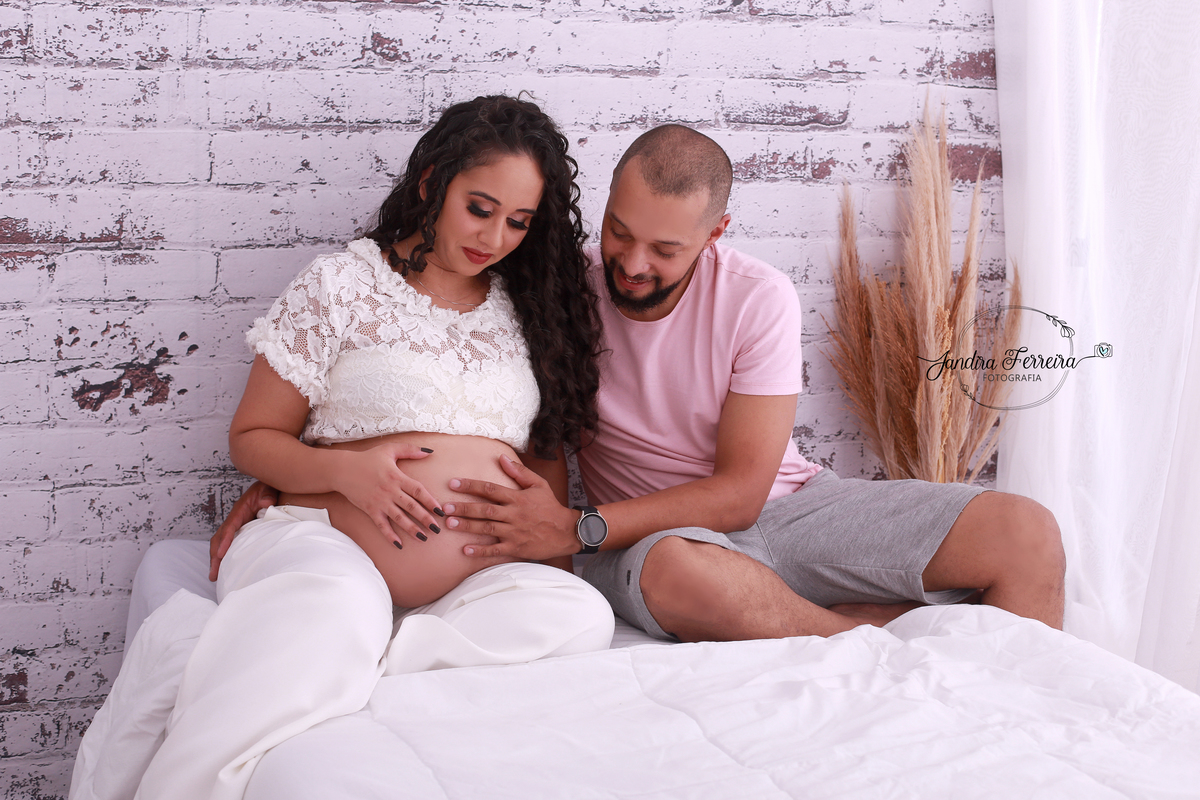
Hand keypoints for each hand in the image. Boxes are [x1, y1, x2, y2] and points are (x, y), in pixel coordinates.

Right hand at [210, 481, 278, 580]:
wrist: (270, 488)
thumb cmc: (268, 489)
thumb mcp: (269, 489)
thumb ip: (267, 495)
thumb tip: (267, 503)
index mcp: (240, 510)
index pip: (230, 527)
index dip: (224, 540)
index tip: (220, 554)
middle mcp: (235, 519)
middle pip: (219, 538)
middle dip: (215, 556)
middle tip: (213, 574)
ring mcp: (237, 526)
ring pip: (221, 543)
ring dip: (217, 559)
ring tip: (215, 576)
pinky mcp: (241, 531)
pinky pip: (230, 544)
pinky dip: (224, 555)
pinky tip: (226, 568)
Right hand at [334, 442, 443, 547]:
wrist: (342, 469)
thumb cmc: (367, 459)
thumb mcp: (389, 449)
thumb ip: (410, 450)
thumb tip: (429, 452)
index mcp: (397, 476)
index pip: (417, 491)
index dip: (430, 501)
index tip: (440, 510)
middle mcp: (390, 491)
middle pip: (411, 507)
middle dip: (425, 518)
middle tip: (437, 529)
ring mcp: (380, 502)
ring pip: (399, 518)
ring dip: (411, 529)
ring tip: (424, 538)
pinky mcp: (370, 510)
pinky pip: (381, 525)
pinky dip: (390, 535)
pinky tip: (399, 544)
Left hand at [443, 456, 579, 560]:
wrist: (566, 531)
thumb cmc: (551, 506)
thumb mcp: (539, 485)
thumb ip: (519, 472)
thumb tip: (501, 457)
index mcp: (517, 498)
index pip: (490, 489)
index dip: (471, 486)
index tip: (453, 484)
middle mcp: (514, 514)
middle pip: (485, 510)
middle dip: (464, 508)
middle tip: (445, 507)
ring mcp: (514, 532)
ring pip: (487, 529)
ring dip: (468, 526)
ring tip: (450, 524)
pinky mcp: (516, 548)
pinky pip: (496, 550)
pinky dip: (480, 551)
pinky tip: (466, 550)